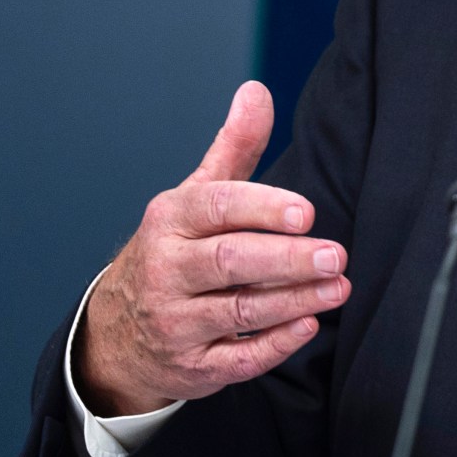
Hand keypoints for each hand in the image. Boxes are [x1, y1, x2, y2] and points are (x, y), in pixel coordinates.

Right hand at [75, 82, 349, 415]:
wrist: (119, 330)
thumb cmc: (175, 251)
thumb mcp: (194, 197)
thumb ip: (233, 149)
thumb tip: (256, 91)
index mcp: (171, 221)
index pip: (216, 208)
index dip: (261, 208)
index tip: (305, 211)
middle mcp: (167, 270)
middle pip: (230, 262)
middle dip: (287, 260)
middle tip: (336, 255)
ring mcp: (176, 321)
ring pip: (239, 312)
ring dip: (294, 302)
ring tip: (338, 287)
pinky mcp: (192, 365)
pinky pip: (237, 360)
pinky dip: (274, 346)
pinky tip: (308, 326)